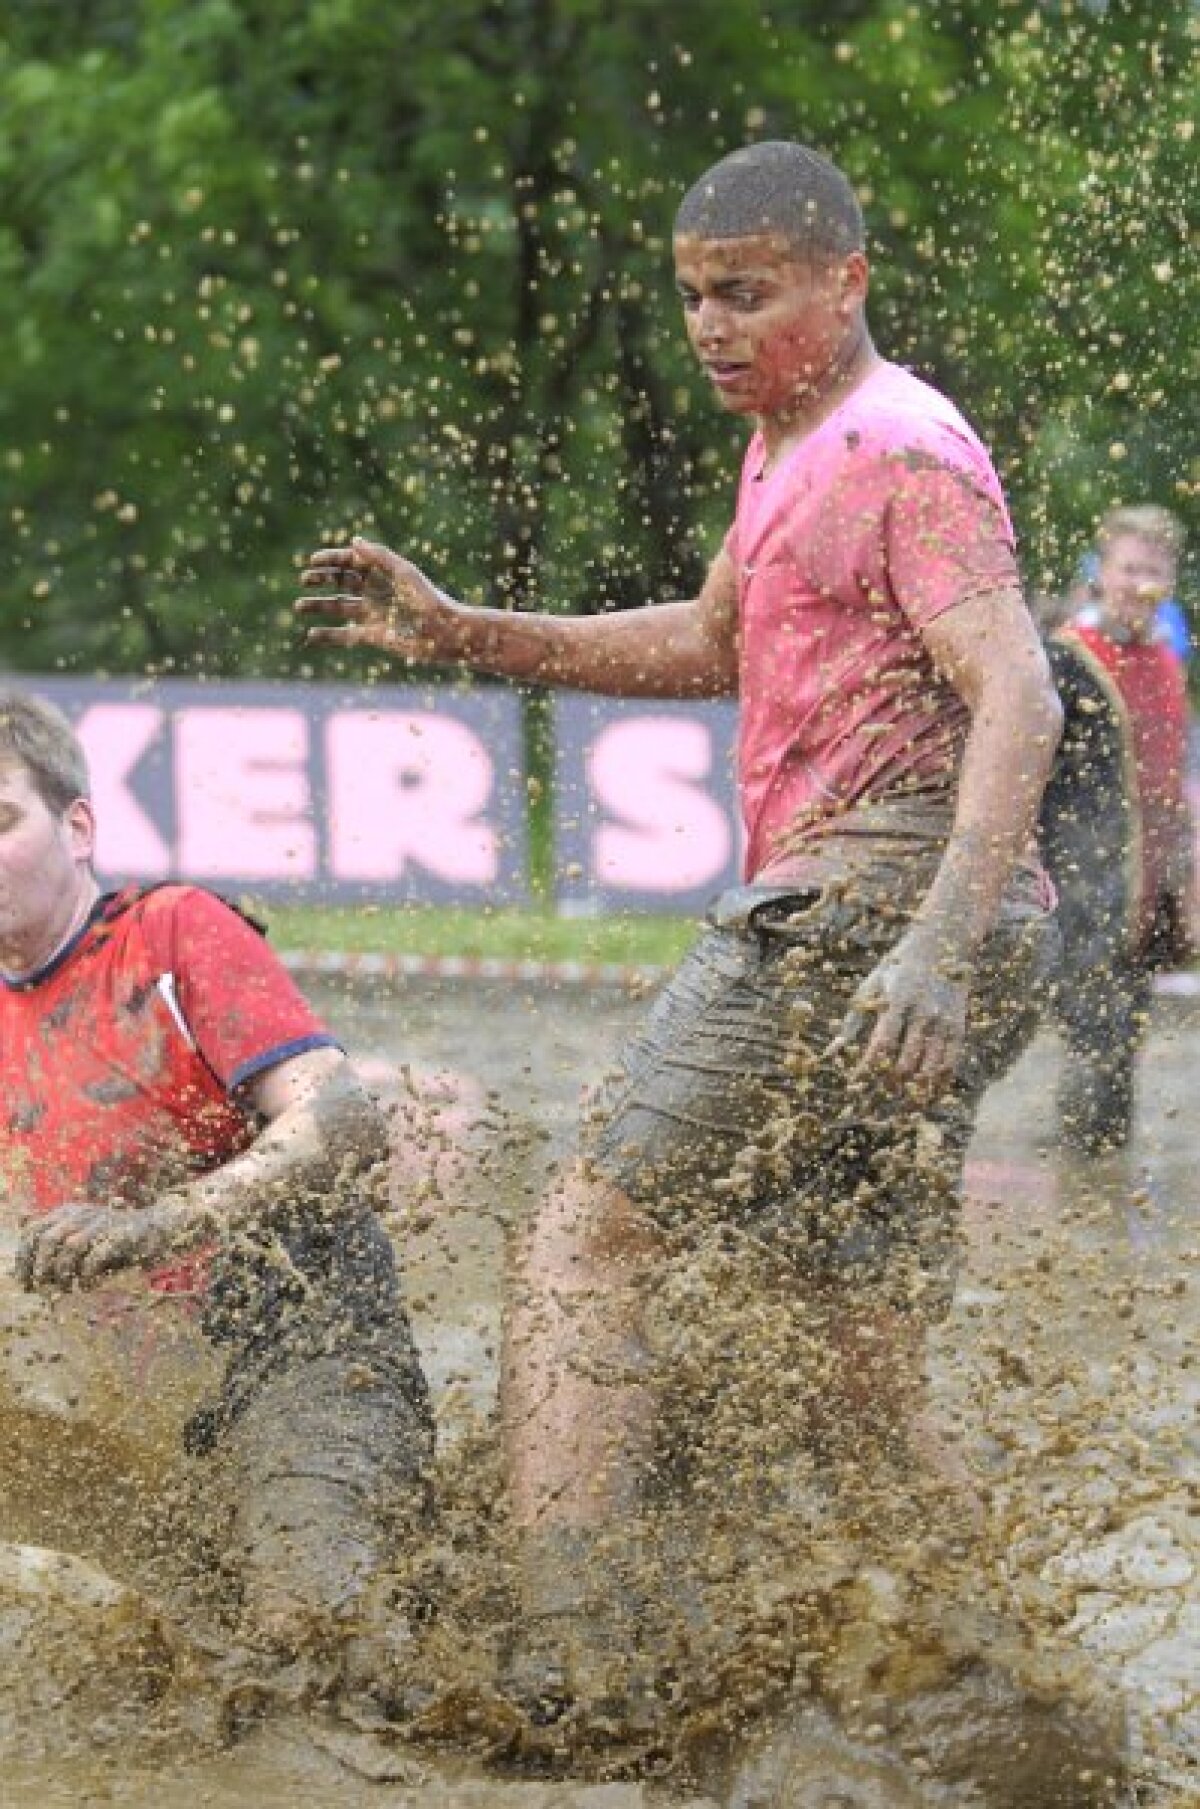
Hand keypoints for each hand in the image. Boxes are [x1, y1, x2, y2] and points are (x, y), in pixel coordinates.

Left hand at [15, 1197, 197, 1294]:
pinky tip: (87, 1286)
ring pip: (70, 1246)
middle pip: (49, 1238)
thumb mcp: (86, 1241)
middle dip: (41, 1267)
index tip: (23, 1281)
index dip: (25, 1257)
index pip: (34, 1230)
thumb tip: (37, 1280)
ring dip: (63, 1271)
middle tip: (41, 1289)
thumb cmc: (118, 1240)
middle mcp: (83, 1213)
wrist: (160, 1226)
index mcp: (70, 1212)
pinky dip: (88, 1274)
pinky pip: (96, 1256)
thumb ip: (63, 1254)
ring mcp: (104, 1222)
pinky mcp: (122, 1234)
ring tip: (65, 1288)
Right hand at [295, 536, 462, 662]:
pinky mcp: (374, 636)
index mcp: (383, 573)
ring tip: (298, 606)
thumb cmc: (430, 600)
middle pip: (342, 582)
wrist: (445, 634)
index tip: (312, 561)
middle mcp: (376, 592)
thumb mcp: (405, 573)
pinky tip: (310, 635)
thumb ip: (380, 556)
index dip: (331, 560)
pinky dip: (328, 636)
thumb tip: (353, 542)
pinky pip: (345, 635)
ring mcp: (373, 614)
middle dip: (321, 580)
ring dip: (318, 606)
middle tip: (303, 579)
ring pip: (339, 607)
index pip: (351, 562)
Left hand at [826, 924, 969, 1094]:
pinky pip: (950, 1064)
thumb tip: (831, 1054)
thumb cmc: (896, 968)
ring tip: (900, 1103)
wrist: (944, 943)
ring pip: (930, 1069)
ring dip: (913, 1090)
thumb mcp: (871, 987)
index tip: (855, 1084)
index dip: (868, 1069)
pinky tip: (925, 1095)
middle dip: (889, 1084)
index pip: (881, 1045)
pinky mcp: (958, 1027)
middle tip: (876, 1098)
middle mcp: (923, 1013)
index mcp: (897, 1001)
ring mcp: (944, 1021)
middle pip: (906, 1062)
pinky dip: (937, 1084)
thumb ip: (852, 1022)